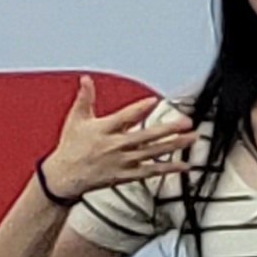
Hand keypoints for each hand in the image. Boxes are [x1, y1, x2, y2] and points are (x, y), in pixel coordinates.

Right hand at [41, 77, 194, 202]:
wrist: (65, 177)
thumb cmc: (71, 147)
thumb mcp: (76, 119)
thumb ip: (85, 98)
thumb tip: (86, 79)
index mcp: (104, 130)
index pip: (124, 117)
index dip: (139, 109)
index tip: (153, 101)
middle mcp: (115, 146)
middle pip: (145, 137)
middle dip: (167, 130)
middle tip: (186, 123)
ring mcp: (123, 162)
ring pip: (153, 153)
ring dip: (174, 146)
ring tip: (191, 139)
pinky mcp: (127, 175)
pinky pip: (151, 172)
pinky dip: (167, 168)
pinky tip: (183, 165)